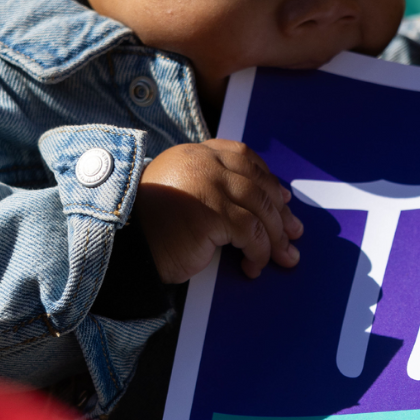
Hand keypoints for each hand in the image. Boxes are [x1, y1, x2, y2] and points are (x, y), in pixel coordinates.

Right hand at [134, 141, 302, 283]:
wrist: (125, 247)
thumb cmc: (151, 228)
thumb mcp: (181, 194)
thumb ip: (209, 186)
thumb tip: (260, 201)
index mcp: (195, 154)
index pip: (243, 157)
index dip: (267, 178)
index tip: (282, 197)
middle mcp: (204, 163)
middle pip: (257, 182)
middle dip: (280, 211)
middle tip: (294, 233)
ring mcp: (209, 184)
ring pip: (260, 208)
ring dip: (276, 236)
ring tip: (283, 256)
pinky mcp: (213, 212)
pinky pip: (251, 232)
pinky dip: (259, 251)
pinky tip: (255, 266)